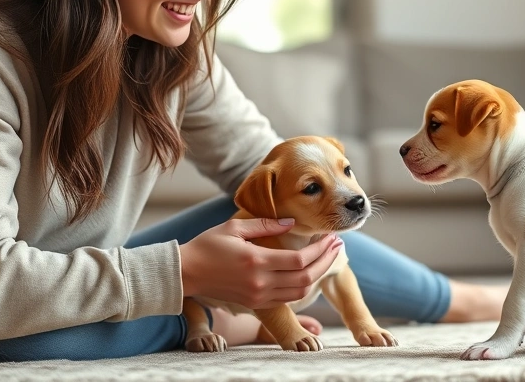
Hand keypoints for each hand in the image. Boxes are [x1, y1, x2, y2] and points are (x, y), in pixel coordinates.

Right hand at [178, 218, 342, 308]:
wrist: (186, 274)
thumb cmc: (207, 245)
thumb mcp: (235, 227)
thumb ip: (266, 225)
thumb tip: (292, 221)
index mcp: (257, 261)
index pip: (300, 259)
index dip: (321, 250)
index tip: (332, 237)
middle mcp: (260, 282)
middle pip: (306, 277)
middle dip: (326, 261)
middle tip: (338, 245)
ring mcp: (258, 296)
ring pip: (300, 292)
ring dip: (318, 275)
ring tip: (328, 257)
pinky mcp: (255, 303)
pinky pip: (288, 299)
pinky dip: (303, 286)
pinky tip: (309, 272)